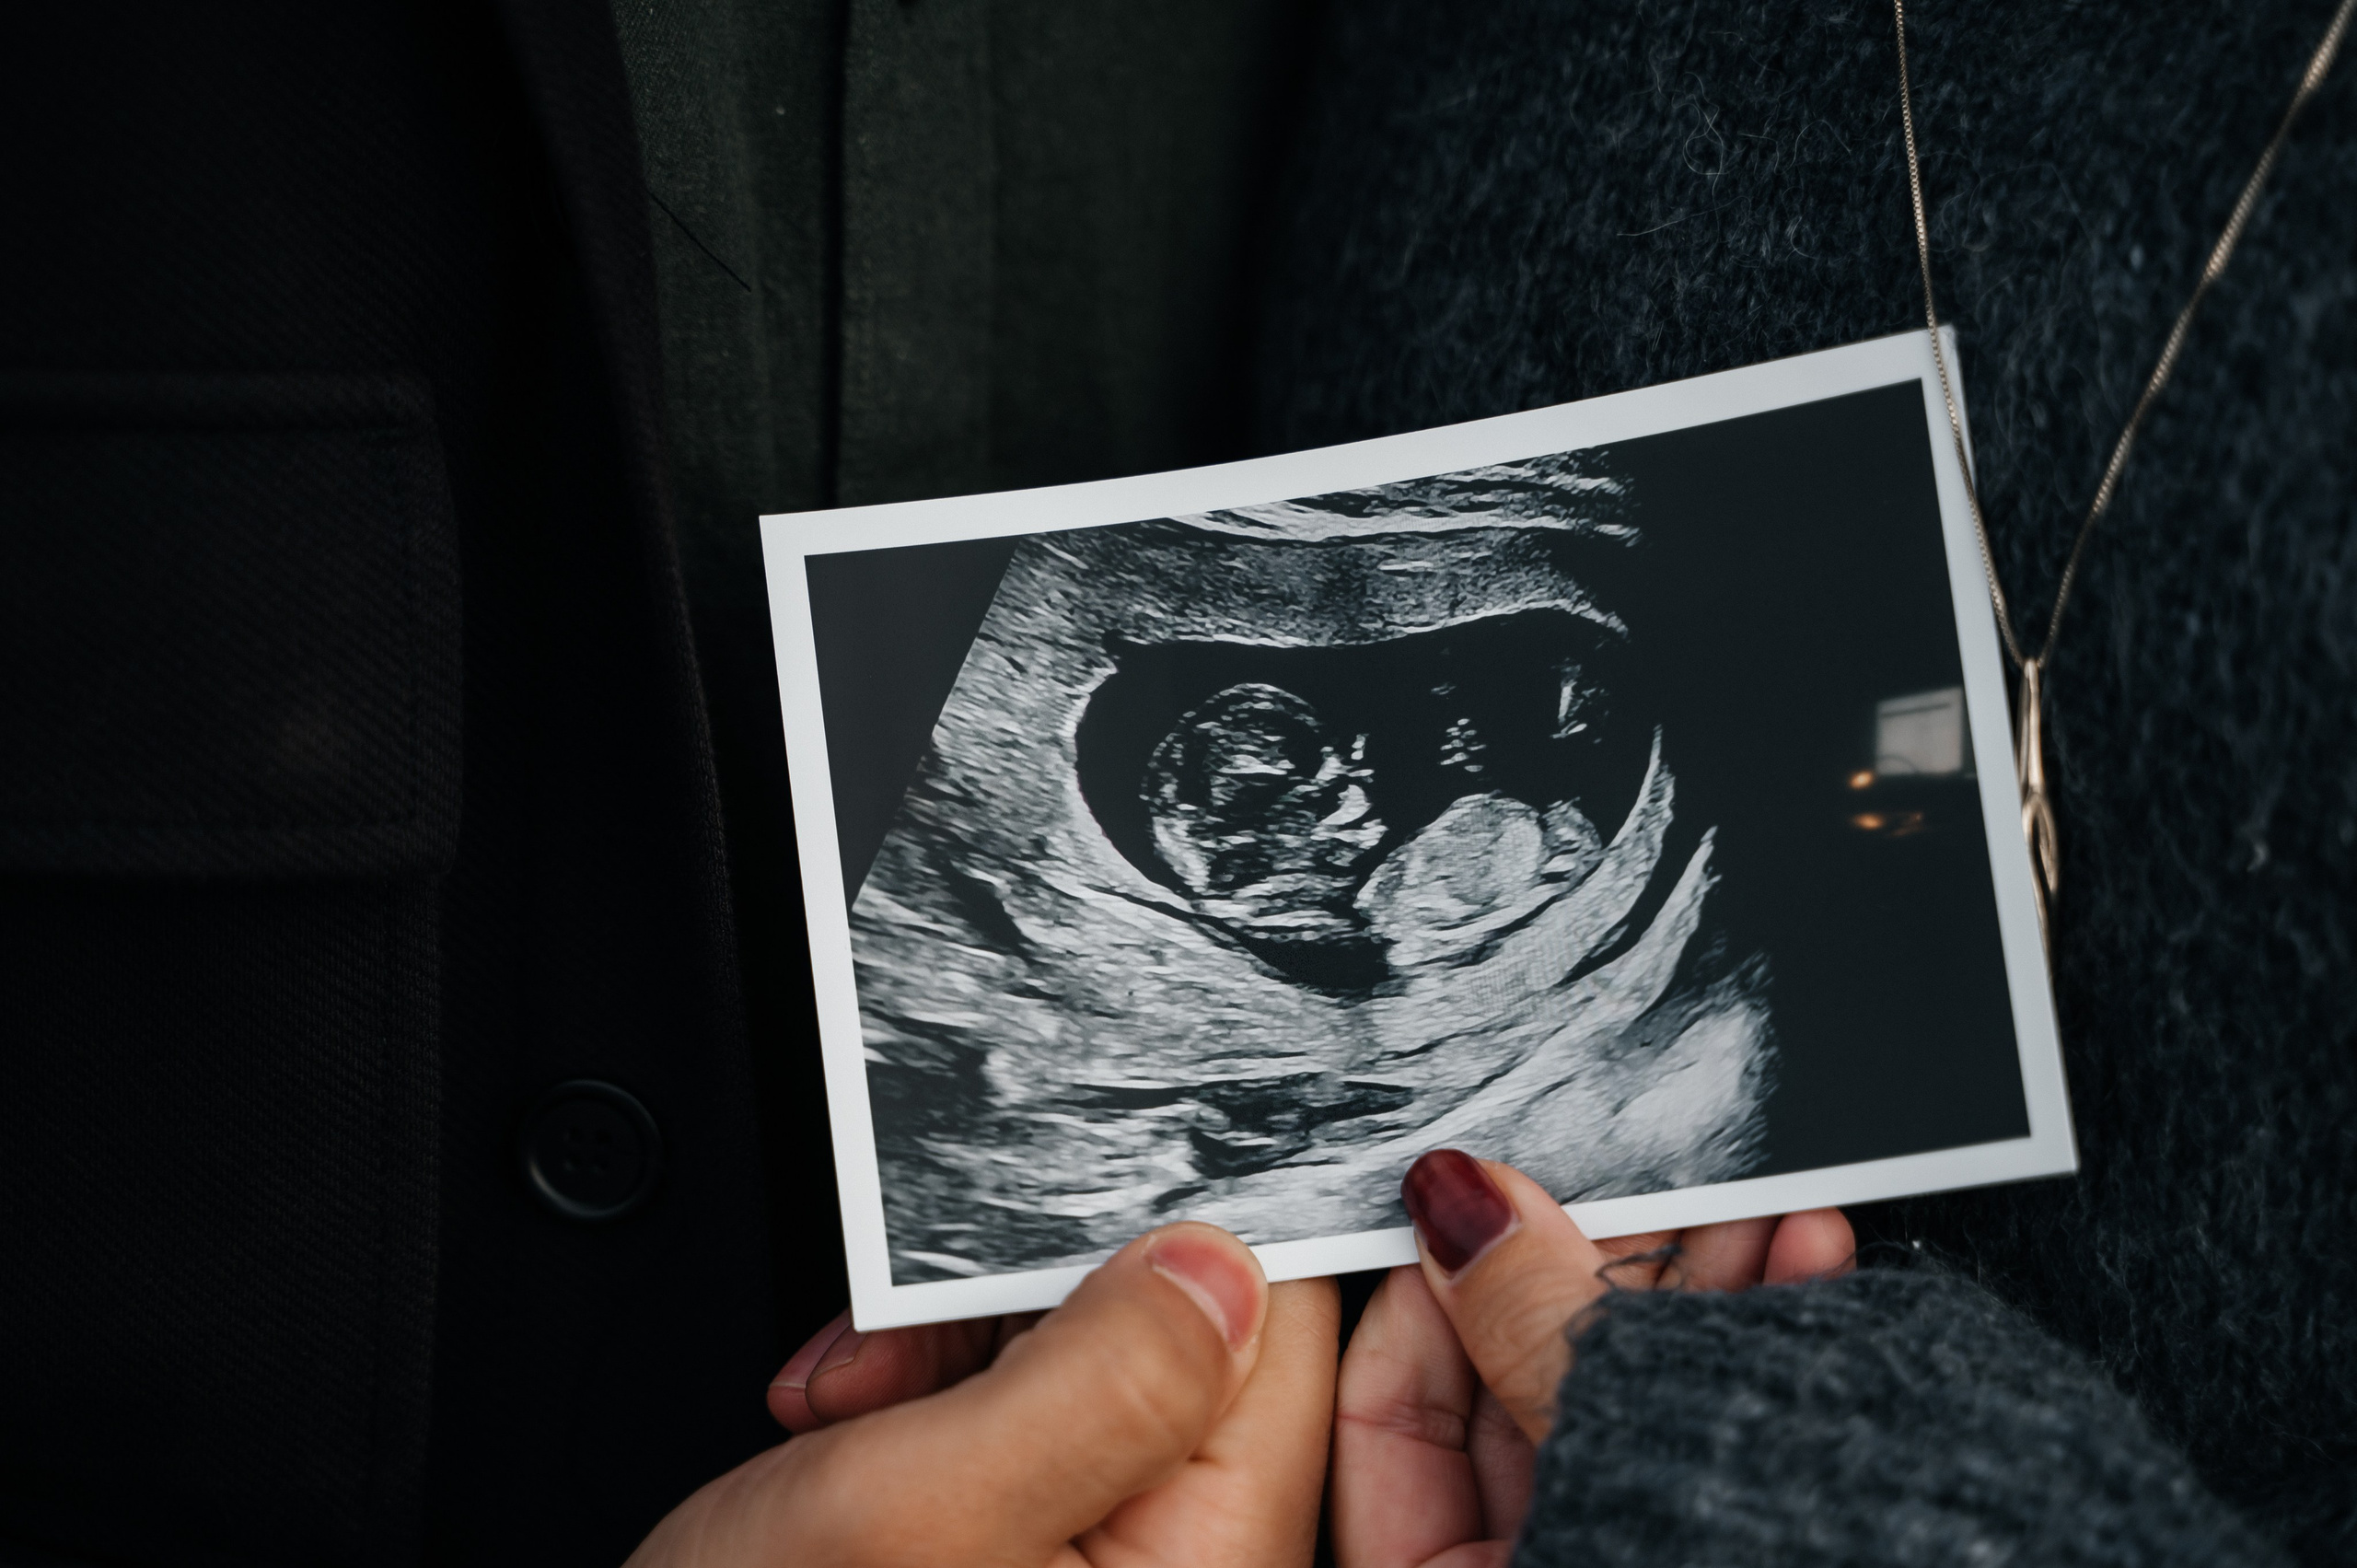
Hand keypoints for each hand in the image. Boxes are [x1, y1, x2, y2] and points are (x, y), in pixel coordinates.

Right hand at [626, 1223, 1338, 1567]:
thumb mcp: (920, 1508)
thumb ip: (1102, 1378)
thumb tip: (1219, 1258)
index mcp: (1210, 1563)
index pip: (1281, 1324)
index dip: (1168, 1232)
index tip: (1052, 1211)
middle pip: (1187, 1340)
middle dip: (1033, 1303)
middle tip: (906, 1341)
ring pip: (1096, 1369)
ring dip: (964, 1350)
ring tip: (855, 1407)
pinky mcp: (1047, 1561)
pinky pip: (1038, 1430)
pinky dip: (940, 1404)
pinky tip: (859, 1433)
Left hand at [1330, 1151, 1853, 1567]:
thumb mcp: (1613, 1475)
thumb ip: (1530, 1333)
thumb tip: (1459, 1203)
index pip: (1387, 1412)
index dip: (1431, 1286)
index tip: (1481, 1187)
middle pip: (1516, 1392)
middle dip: (1582, 1264)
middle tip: (1625, 1167)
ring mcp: (1636, 1559)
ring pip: (1631, 1403)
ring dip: (1695, 1286)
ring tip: (1747, 1194)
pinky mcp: (1739, 1545)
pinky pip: (1718, 1435)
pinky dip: (1763, 1350)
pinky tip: (1807, 1260)